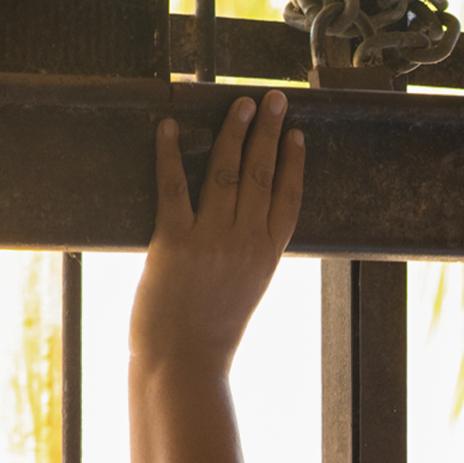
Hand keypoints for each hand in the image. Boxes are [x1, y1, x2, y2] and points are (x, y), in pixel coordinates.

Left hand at [130, 91, 304, 370]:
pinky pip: (173, 187)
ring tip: (238, 104)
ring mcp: (212, 240)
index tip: (295, 134)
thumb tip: (243, 232)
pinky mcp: (174, 241)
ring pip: (227, 171)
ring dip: (233, 131)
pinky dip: (169, 153)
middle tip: (272, 98)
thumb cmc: (208, 338)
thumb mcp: (243, 294)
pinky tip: (168, 127)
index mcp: (267, 257)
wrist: (183, 364)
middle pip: (262, 174)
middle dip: (268, 130)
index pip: (288, 198)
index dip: (293, 162)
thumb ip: (246, 259)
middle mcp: (245, 242)